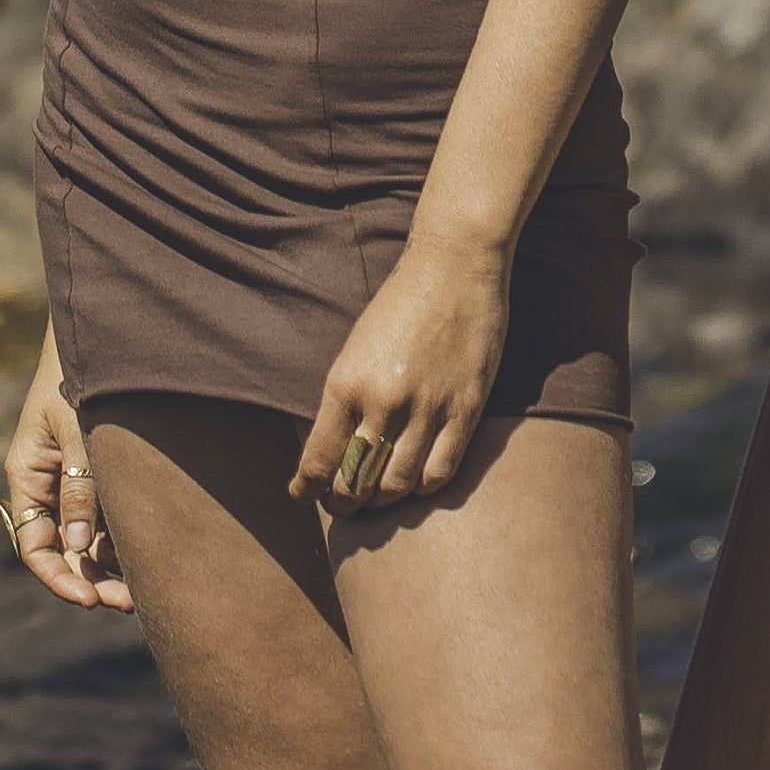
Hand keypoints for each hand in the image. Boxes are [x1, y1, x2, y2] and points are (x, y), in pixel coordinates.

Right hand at [0, 331, 131, 609]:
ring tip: (148, 590)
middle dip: (93, 580)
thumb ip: (80, 484)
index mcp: (28, 475)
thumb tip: (80, 547)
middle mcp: (48, 485)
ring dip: (112, 566)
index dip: (59, 578)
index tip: (89, 600)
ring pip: (89, 539)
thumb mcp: (77, 427)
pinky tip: (152, 554)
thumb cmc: (80, 372)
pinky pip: (109, 515)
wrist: (103, 327)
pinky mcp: (102, 471)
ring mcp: (75, 480)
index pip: (34, 546)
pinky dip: (124, 537)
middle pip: (64, 550)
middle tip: (130, 604)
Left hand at [295, 228, 508, 520]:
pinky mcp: (465, 409)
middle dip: (342, 503)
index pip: (318, 462)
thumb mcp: (356, 348)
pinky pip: (440, 472)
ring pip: (396, 487)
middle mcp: (383, 401)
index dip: (308, 489)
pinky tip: (415, 481)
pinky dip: (422, 487)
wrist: (455, 264)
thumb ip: (345, 401)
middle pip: (355, 484)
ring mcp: (427, 407)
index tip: (304, 494)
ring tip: (376, 499)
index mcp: (346, 383)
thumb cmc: (400, 304)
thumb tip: (334, 455)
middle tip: (341, 504)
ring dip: (381, 503)